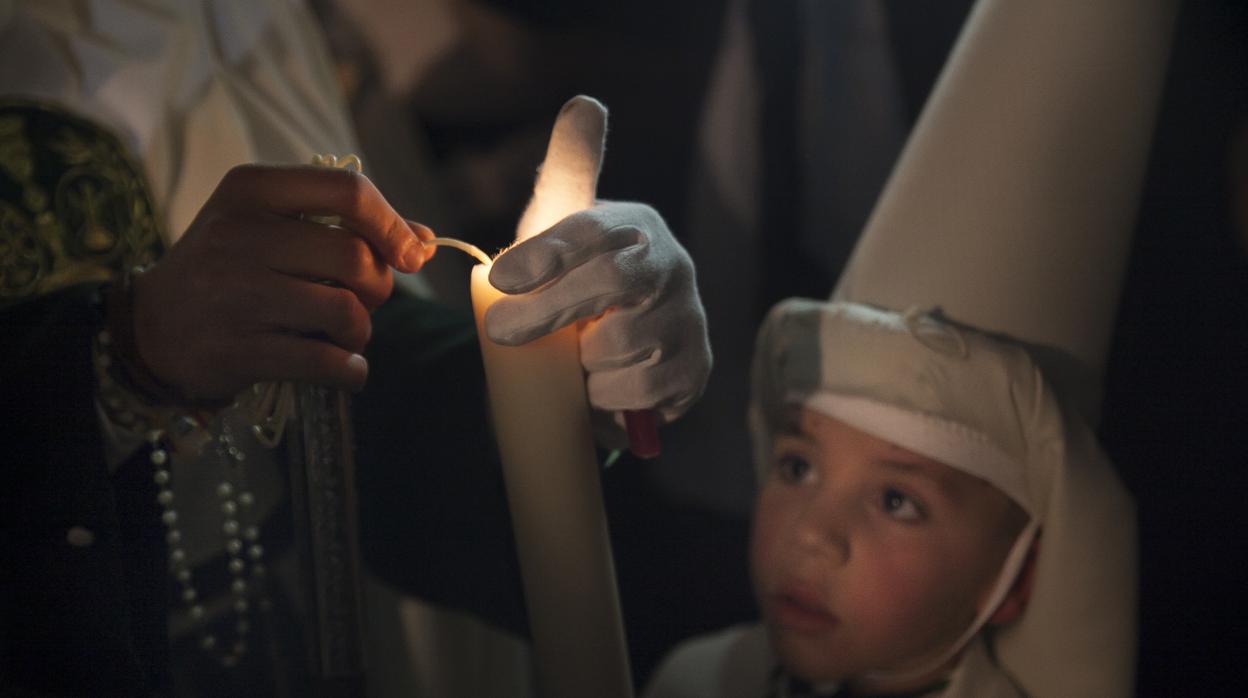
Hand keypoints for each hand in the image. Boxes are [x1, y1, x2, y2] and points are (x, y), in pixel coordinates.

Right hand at [129, 164, 434, 402]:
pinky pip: (328, 362)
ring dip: (361, 332)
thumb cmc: (231, 270)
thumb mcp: (273, 227)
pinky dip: (351, 371)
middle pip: (357, 258)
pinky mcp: (238, 350)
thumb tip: (424, 242)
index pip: (348, 190)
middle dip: (378, 287)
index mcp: (251, 190)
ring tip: (343, 335)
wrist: (151, 329)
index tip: (410, 254)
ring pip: (347, 312)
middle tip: (363, 300)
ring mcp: (236, 294)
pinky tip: (343, 368)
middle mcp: (239, 235)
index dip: (393, 224)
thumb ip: (347, 225)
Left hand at [484, 201, 710, 424]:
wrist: (634, 340)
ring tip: (574, 359)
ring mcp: (689, 317)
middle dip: (548, 308)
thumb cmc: (579, 291)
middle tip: (499, 330)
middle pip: (611, 280)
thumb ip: (535, 245)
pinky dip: (605, 395)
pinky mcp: (696, 368)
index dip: (547, 252)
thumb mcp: (557, 252)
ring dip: (581, 360)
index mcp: (634, 226)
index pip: (593, 229)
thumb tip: (497, 276)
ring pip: (619, 343)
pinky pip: (639, 390)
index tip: (501, 279)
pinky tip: (598, 385)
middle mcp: (672, 265)